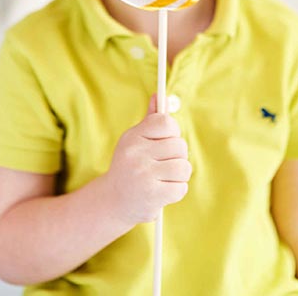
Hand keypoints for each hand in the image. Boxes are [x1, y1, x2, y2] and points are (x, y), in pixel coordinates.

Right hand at [102, 93, 191, 224]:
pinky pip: (181, 187)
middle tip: (163, 164)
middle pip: (179, 145)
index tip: (166, 141)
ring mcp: (144, 175)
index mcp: (132, 137)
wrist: (113, 202)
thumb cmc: (129, 166)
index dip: (172, 132)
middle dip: (177, 156)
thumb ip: (150, 120)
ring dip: (179, 175)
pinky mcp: (152, 195)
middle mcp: (136, 154)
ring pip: (184, 167)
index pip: (166, 123)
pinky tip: (162, 191)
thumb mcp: (134, 141)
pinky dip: (176, 191)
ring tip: (164, 178)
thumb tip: (159, 96)